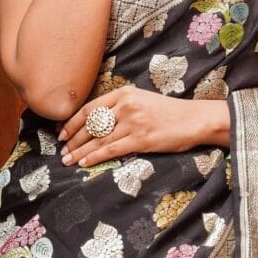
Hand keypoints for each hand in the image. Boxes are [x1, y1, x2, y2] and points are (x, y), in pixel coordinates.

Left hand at [58, 86, 229, 165]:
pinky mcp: (141, 139)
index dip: (73, 122)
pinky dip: (95, 157)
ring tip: (67, 160)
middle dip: (73, 139)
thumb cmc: (169, 112)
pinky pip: (111, 149)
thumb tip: (97, 121)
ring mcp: (133, 122)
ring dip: (80, 151)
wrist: (195, 119)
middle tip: (62, 150)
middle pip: (91, 124)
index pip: (90, 108)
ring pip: (98, 139)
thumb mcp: (143, 100)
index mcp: (124, 93)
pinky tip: (84, 163)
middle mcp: (126, 106)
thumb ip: (121, 106)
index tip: (63, 132)